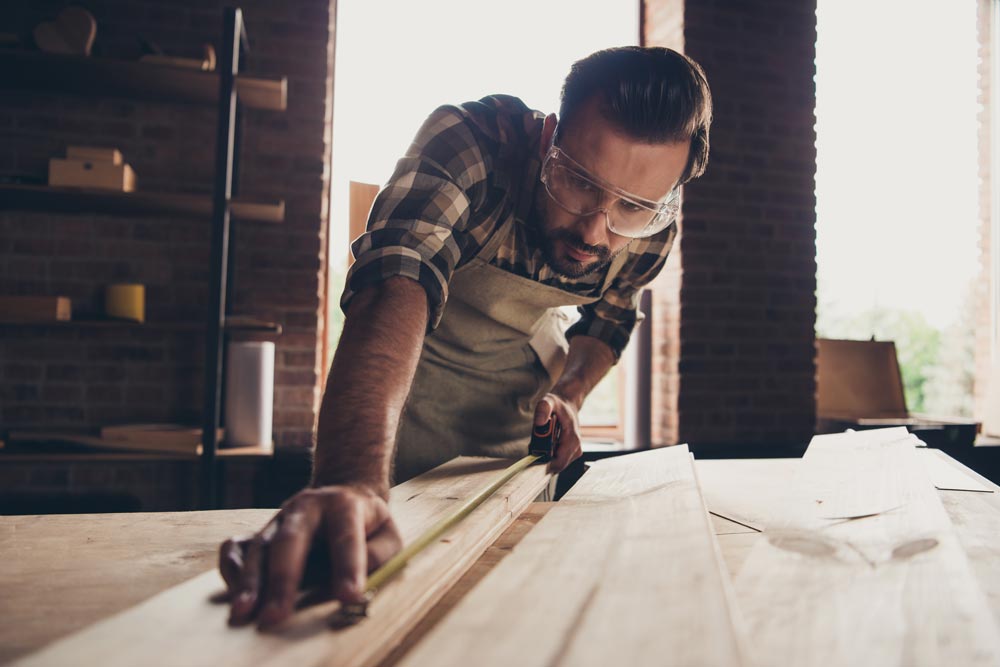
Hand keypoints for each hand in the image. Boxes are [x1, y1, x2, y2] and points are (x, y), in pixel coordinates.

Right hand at [218, 484, 401, 628]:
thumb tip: (355, 582)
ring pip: (260, 547)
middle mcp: (306, 507)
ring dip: (250, 582)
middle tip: (276, 616)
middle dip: (283, 580)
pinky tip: (233, 595)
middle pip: (290, 540)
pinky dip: (231, 570)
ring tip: (243, 613)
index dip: (348, 566)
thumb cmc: (368, 524)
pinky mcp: (261, 531)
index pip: (346, 536)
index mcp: (344, 505)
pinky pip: (236, 547)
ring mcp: (278, 518)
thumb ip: (379, 555)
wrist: (343, 492)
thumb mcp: (388, 533)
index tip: (349, 597)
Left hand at [533, 393, 582, 473]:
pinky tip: (545, 444)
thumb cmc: (558, 404)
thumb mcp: (548, 401)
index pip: (558, 463)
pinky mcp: (571, 453)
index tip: (533, 453)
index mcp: (572, 439)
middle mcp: (576, 448)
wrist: (568, 403)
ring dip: (546, 456)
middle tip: (535, 443)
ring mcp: (575, 452)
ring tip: (541, 441)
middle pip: (556, 466)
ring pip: (556, 464)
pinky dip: (549, 455)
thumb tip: (539, 422)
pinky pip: (557, 460)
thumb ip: (543, 409)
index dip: (544, 462)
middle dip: (543, 458)